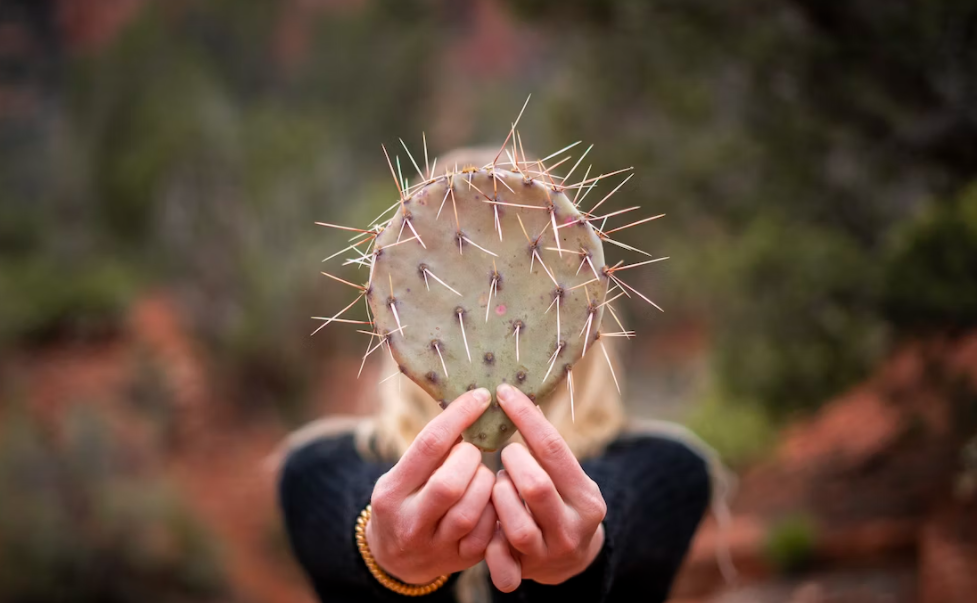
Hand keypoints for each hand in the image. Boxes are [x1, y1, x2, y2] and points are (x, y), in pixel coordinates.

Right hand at [367, 388, 497, 584]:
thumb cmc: (405, 502)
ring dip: (484, 484)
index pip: (428, 446)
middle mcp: (410, 523)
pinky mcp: (460, 560)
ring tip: (480, 476)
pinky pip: (487, 533)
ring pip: (471, 511)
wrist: (395, 560)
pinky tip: (490, 499)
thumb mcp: (401, 476)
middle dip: (470, 459)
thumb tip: (470, 407)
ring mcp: (435, 546)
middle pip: (449, 484)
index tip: (480, 397)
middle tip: (472, 452)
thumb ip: (430, 452)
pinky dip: (495, 509)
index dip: (459, 417)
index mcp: (391, 493)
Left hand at [485, 383, 606, 591]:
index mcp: (586, 497)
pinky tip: (487, 522)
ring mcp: (549, 553)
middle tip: (506, 453)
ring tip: (499, 486)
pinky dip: (489, 542)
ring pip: (515, 523)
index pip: (553, 449)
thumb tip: (514, 395)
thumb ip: (545, 451)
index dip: (526, 418)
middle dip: (512, 463)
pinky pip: (501, 560)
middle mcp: (573, 527)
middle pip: (535, 486)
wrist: (570, 559)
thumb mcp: (566, 477)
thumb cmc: (560, 501)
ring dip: (499, 497)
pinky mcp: (526, 573)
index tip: (504, 393)